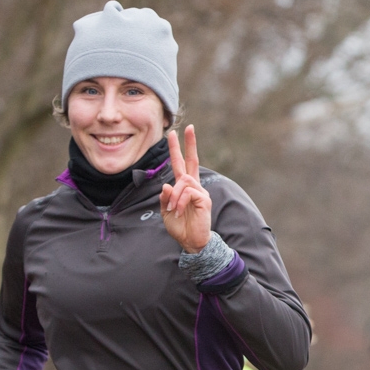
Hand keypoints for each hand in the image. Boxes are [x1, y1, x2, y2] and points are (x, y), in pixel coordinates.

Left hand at [160, 125, 211, 252]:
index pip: (181, 164)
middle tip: (189, 127)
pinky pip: (188, 192)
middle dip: (190, 143)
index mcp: (184, 188)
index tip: (174, 133)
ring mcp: (201, 192)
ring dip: (175, 196)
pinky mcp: (204, 200)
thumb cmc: (180, 227)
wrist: (192, 242)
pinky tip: (179, 212)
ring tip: (174, 210)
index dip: (178, 149)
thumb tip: (167, 185)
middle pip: (192, 160)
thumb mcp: (166, 211)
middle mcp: (194, 186)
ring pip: (183, 181)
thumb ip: (165, 198)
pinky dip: (180, 202)